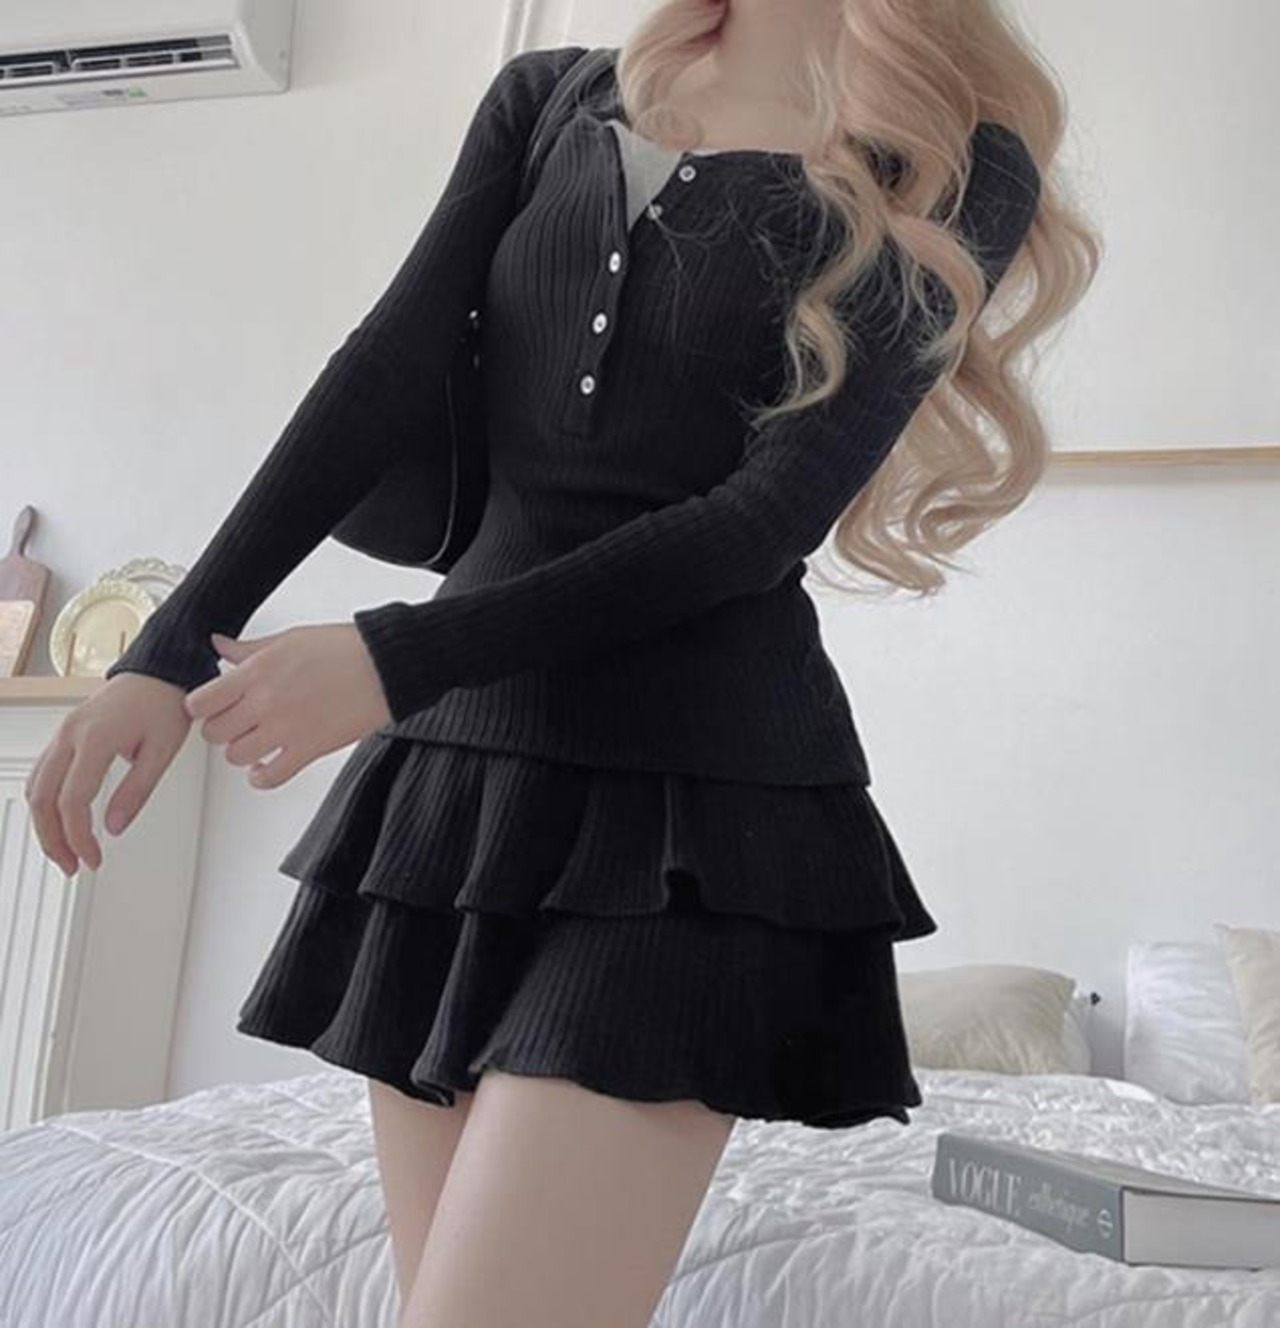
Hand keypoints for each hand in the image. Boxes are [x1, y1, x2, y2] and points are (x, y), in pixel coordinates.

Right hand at [25, 673, 191, 874]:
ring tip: (66, 851)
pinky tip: (60, 820)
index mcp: (95, 738)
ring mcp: (63, 732)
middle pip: (42, 797)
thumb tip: (113, 828)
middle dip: (52, 839)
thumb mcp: (162, 751)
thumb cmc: (165, 703)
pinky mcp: (64, 733)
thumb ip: (137, 791)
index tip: (93, 859)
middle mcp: (70, 734)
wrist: (159, 670)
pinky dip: (45, 801)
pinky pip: (42, 772)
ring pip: (36, 786)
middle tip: (73, 865)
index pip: (73, 800)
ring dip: (44, 823)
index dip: (78, 837)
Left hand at [185, 623, 391, 787]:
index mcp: (258, 672)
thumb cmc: (345, 649)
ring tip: (253, 740)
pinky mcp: (309, 750)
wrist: (385, 667)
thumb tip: (218, 645)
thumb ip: (248, 648)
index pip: (201, 701)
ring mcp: (286, 729)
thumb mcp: (289, 639)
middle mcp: (266, 702)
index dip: (200, 706)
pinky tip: (266, 766)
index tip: (208, 705)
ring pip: (236, 757)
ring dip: (241, 751)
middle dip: (220, 728)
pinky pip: (270, 778)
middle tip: (233, 721)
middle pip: (214, 733)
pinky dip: (262, 777)